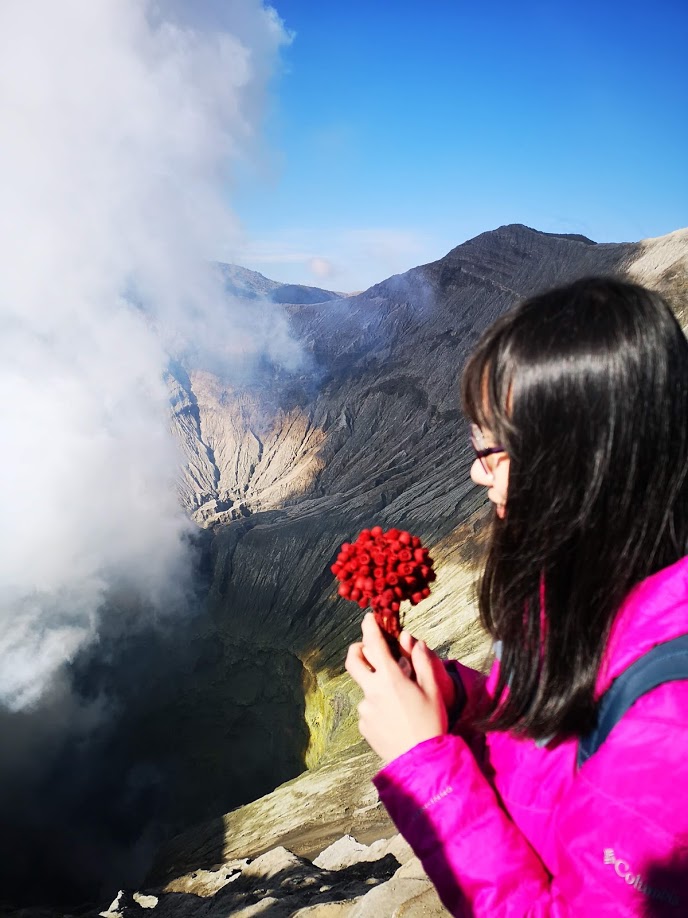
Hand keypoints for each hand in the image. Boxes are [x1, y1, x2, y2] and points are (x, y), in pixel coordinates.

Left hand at [345, 613, 447, 762]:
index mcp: (390, 678)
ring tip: (399, 702)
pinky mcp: (364, 726)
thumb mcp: (433, 690)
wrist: (421, 760)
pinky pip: (369, 710)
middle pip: (353, 662)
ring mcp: (365, 709)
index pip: (374, 644)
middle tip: (366, 649)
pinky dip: (378, 708)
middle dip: (356, 650)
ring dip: (376, 687)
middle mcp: (372, 691)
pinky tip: (395, 719)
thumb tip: (415, 641)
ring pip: (366, 689)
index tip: (368, 618)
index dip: (369, 627)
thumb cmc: (431, 722)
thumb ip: (422, 662)